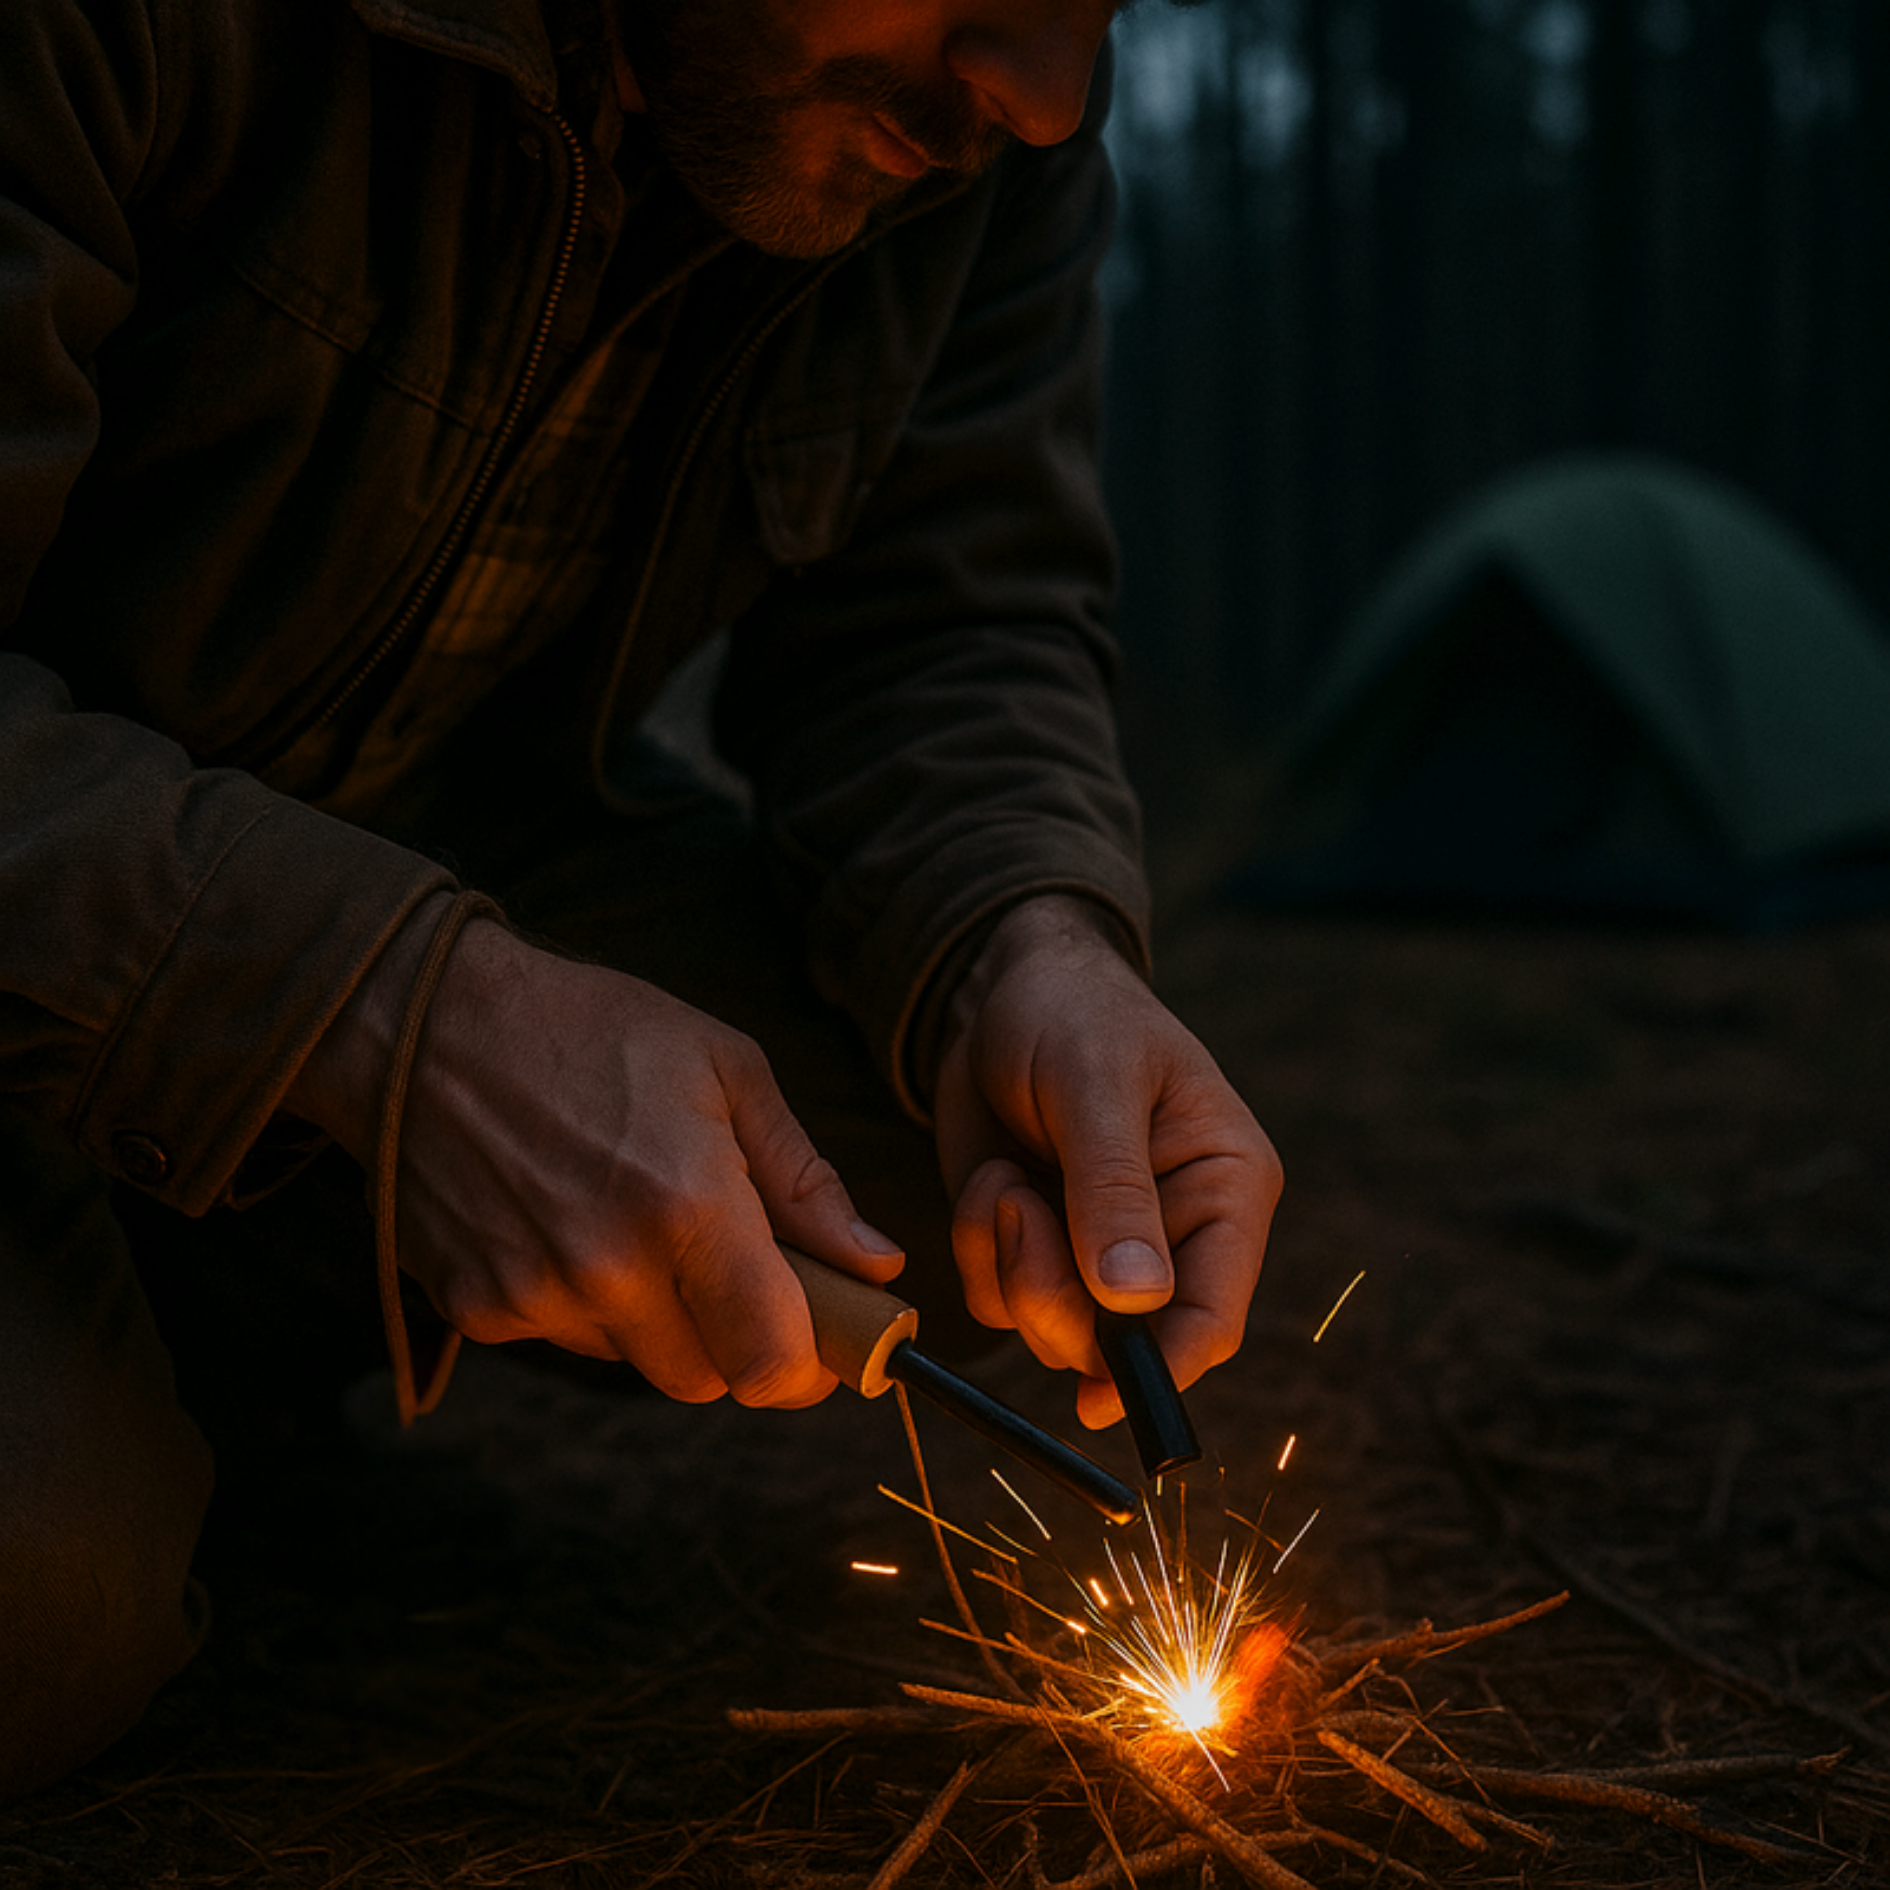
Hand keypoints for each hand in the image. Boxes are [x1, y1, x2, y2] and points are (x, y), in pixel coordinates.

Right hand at [287, 904, 903, 1407]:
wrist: (422, 1019)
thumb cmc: (591, 1027)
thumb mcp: (724, 1069)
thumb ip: (805, 1180)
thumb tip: (876, 1264)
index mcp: (685, 1205)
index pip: (770, 1361)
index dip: (810, 1364)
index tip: (826, 1334)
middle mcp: (608, 1268)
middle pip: (709, 1380)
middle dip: (739, 1337)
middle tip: (739, 1267)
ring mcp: (534, 1296)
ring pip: (638, 1362)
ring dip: (663, 1319)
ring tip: (641, 1219)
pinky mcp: (477, 1309)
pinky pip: (567, 1339)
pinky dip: (589, 1304)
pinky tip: (573, 1222)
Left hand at [933, 896, 1280, 1427]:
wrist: (998, 988)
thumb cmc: (1071, 1012)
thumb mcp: (1095, 1085)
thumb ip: (1114, 1189)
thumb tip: (1138, 1297)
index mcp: (1224, 1189)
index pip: (1213, 1315)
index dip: (1162, 1369)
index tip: (1098, 1398)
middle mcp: (1173, 1233)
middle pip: (1123, 1342)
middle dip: (1054, 1295)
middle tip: (1017, 1211)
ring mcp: (1101, 1248)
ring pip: (1054, 1328)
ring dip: (1009, 1264)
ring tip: (1006, 1177)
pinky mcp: (1042, 1246)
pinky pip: (1001, 1298)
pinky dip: (978, 1250)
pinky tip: (990, 1179)